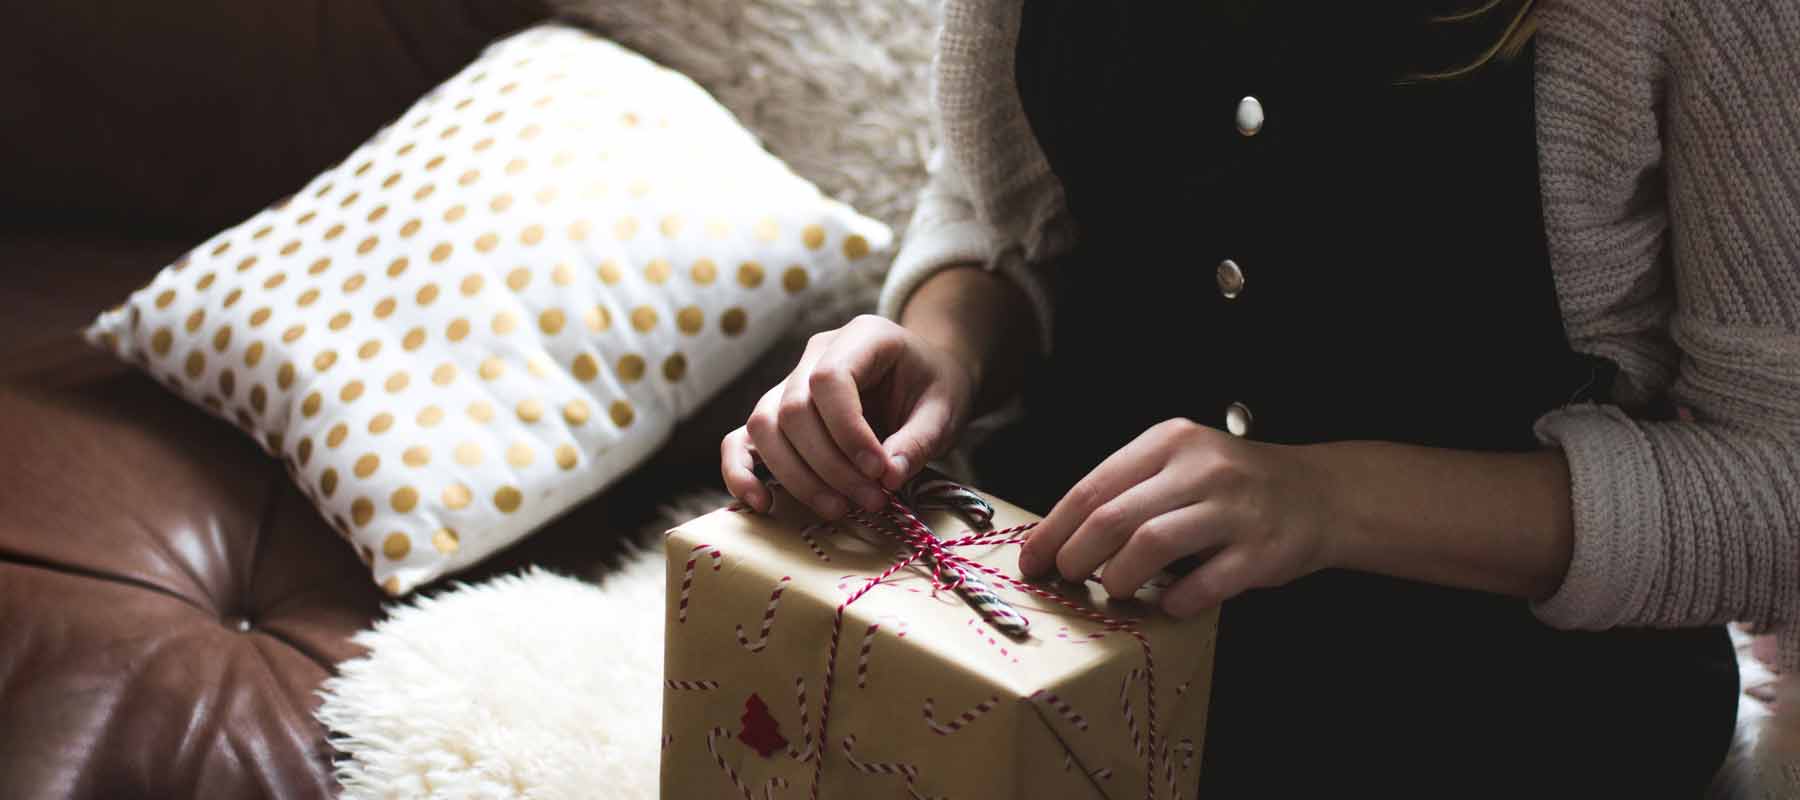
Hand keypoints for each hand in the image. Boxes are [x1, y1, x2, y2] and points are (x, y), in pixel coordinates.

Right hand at [721, 314, 976, 518]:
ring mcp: (789, 382)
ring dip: (798, 478)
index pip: (830, 379)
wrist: (925, 378)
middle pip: (793, 409)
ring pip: (764, 427)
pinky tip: (761, 503)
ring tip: (840, 509)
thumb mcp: (945, 411)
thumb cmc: (934, 388)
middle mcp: (816, 353)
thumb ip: (918, 441)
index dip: (848, 432)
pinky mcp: (777, 414)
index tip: (880, 471)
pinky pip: (741, 439)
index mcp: (862, 336)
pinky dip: (741, 472)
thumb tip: (887, 477)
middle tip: (872, 501)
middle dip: (830, 466)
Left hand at [1018, 418, 1341, 616]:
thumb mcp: (1181, 463)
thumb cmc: (1234, 486)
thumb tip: (1060, 538)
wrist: (1320, 494)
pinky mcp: (1262, 550)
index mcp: (1170, 442)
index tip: (1032, 559)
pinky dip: (1176, 601)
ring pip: (1151, 545)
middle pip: (1113, 517)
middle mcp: (1201, 468)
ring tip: (1116, 590)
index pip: (1093, 487)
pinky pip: (1204, 584)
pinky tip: (1169, 604)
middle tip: (1068, 579)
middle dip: (1077, 556)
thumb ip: (1129, 489)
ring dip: (1120, 578)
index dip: (1054, 529)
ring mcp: (1234, 509)